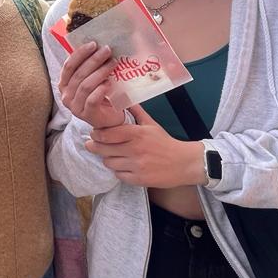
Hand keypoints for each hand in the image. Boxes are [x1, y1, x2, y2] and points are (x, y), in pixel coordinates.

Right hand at [58, 41, 125, 129]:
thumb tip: (99, 46)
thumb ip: (89, 68)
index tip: (93, 44)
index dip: (80, 54)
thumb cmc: (100, 96)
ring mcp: (75, 107)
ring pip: (85, 86)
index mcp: (64, 85)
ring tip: (113, 63)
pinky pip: (92, 99)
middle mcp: (66, 96)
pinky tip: (109, 83)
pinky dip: (101, 89)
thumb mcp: (91, 80)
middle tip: (107, 50)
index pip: (69, 66)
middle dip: (94, 60)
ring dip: (100, 72)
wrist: (109, 120)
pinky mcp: (87, 115)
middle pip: (78, 74)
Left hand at [85, 105, 205, 186]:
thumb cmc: (166, 142)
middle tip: (92, 144)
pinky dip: (118, 171)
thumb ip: (136, 111)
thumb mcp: (151, 124)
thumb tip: (124, 98)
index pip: (108, 134)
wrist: (184, 163)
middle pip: (104, 149)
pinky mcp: (139, 179)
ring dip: (107, 159)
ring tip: (111, 155)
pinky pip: (118, 175)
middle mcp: (135, 150)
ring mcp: (136, 166)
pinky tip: (122, 165)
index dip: (97, 134)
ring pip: (109, 163)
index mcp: (137, 134)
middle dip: (95, 146)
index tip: (94, 133)